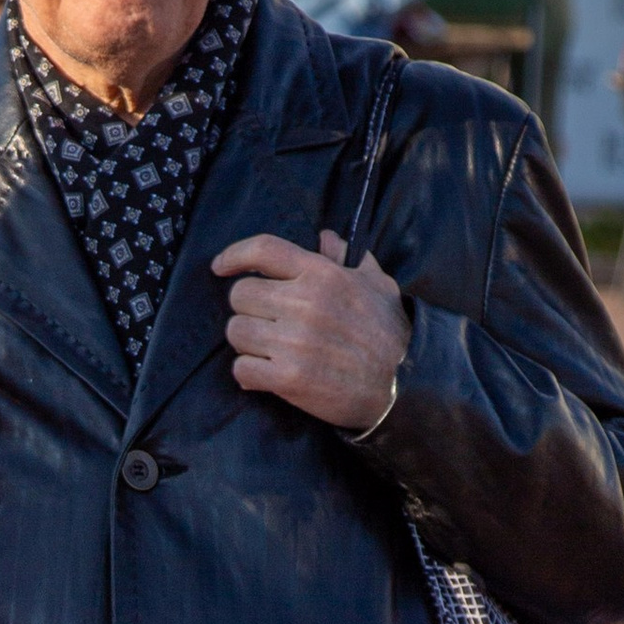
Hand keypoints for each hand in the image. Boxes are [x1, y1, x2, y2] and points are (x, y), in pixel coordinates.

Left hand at [210, 227, 408, 431]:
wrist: (402, 385)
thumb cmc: (388, 332)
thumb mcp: (376, 284)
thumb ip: (348, 258)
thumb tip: (326, 238)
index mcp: (323, 274)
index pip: (264, 250)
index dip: (234, 255)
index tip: (220, 267)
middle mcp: (306, 303)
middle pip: (241, 294)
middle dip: (248, 309)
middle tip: (266, 323)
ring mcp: (296, 341)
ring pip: (236, 331)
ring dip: (247, 343)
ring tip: (268, 350)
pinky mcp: (290, 377)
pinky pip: (242, 368)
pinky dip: (248, 374)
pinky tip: (265, 376)